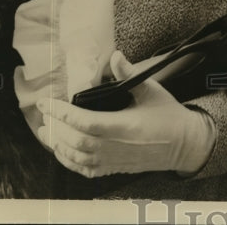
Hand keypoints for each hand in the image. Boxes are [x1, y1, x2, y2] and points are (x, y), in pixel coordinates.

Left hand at [36, 51, 215, 177]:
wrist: (183, 144)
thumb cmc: (168, 116)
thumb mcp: (151, 90)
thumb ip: (129, 74)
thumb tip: (115, 56)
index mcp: (123, 126)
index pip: (84, 121)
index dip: (61, 113)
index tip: (45, 102)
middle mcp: (115, 147)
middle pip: (76, 141)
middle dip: (55, 128)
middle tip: (43, 115)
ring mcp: (113, 161)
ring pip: (77, 157)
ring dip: (58, 145)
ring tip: (45, 132)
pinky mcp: (114, 169)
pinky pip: (85, 169)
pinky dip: (69, 162)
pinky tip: (61, 151)